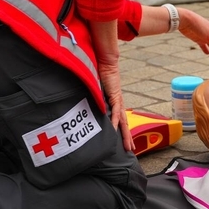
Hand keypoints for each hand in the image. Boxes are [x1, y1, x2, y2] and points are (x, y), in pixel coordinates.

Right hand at [91, 19, 133, 152]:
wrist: (104, 59)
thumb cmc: (99, 71)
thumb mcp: (93, 88)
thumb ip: (89, 96)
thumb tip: (77, 101)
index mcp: (113, 101)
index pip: (119, 119)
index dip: (121, 130)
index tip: (122, 141)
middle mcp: (117, 102)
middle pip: (124, 123)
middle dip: (127, 137)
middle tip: (130, 150)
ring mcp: (117, 100)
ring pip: (123, 121)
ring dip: (125, 134)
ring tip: (128, 146)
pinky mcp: (114, 95)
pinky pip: (115, 111)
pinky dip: (114, 121)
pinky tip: (114, 131)